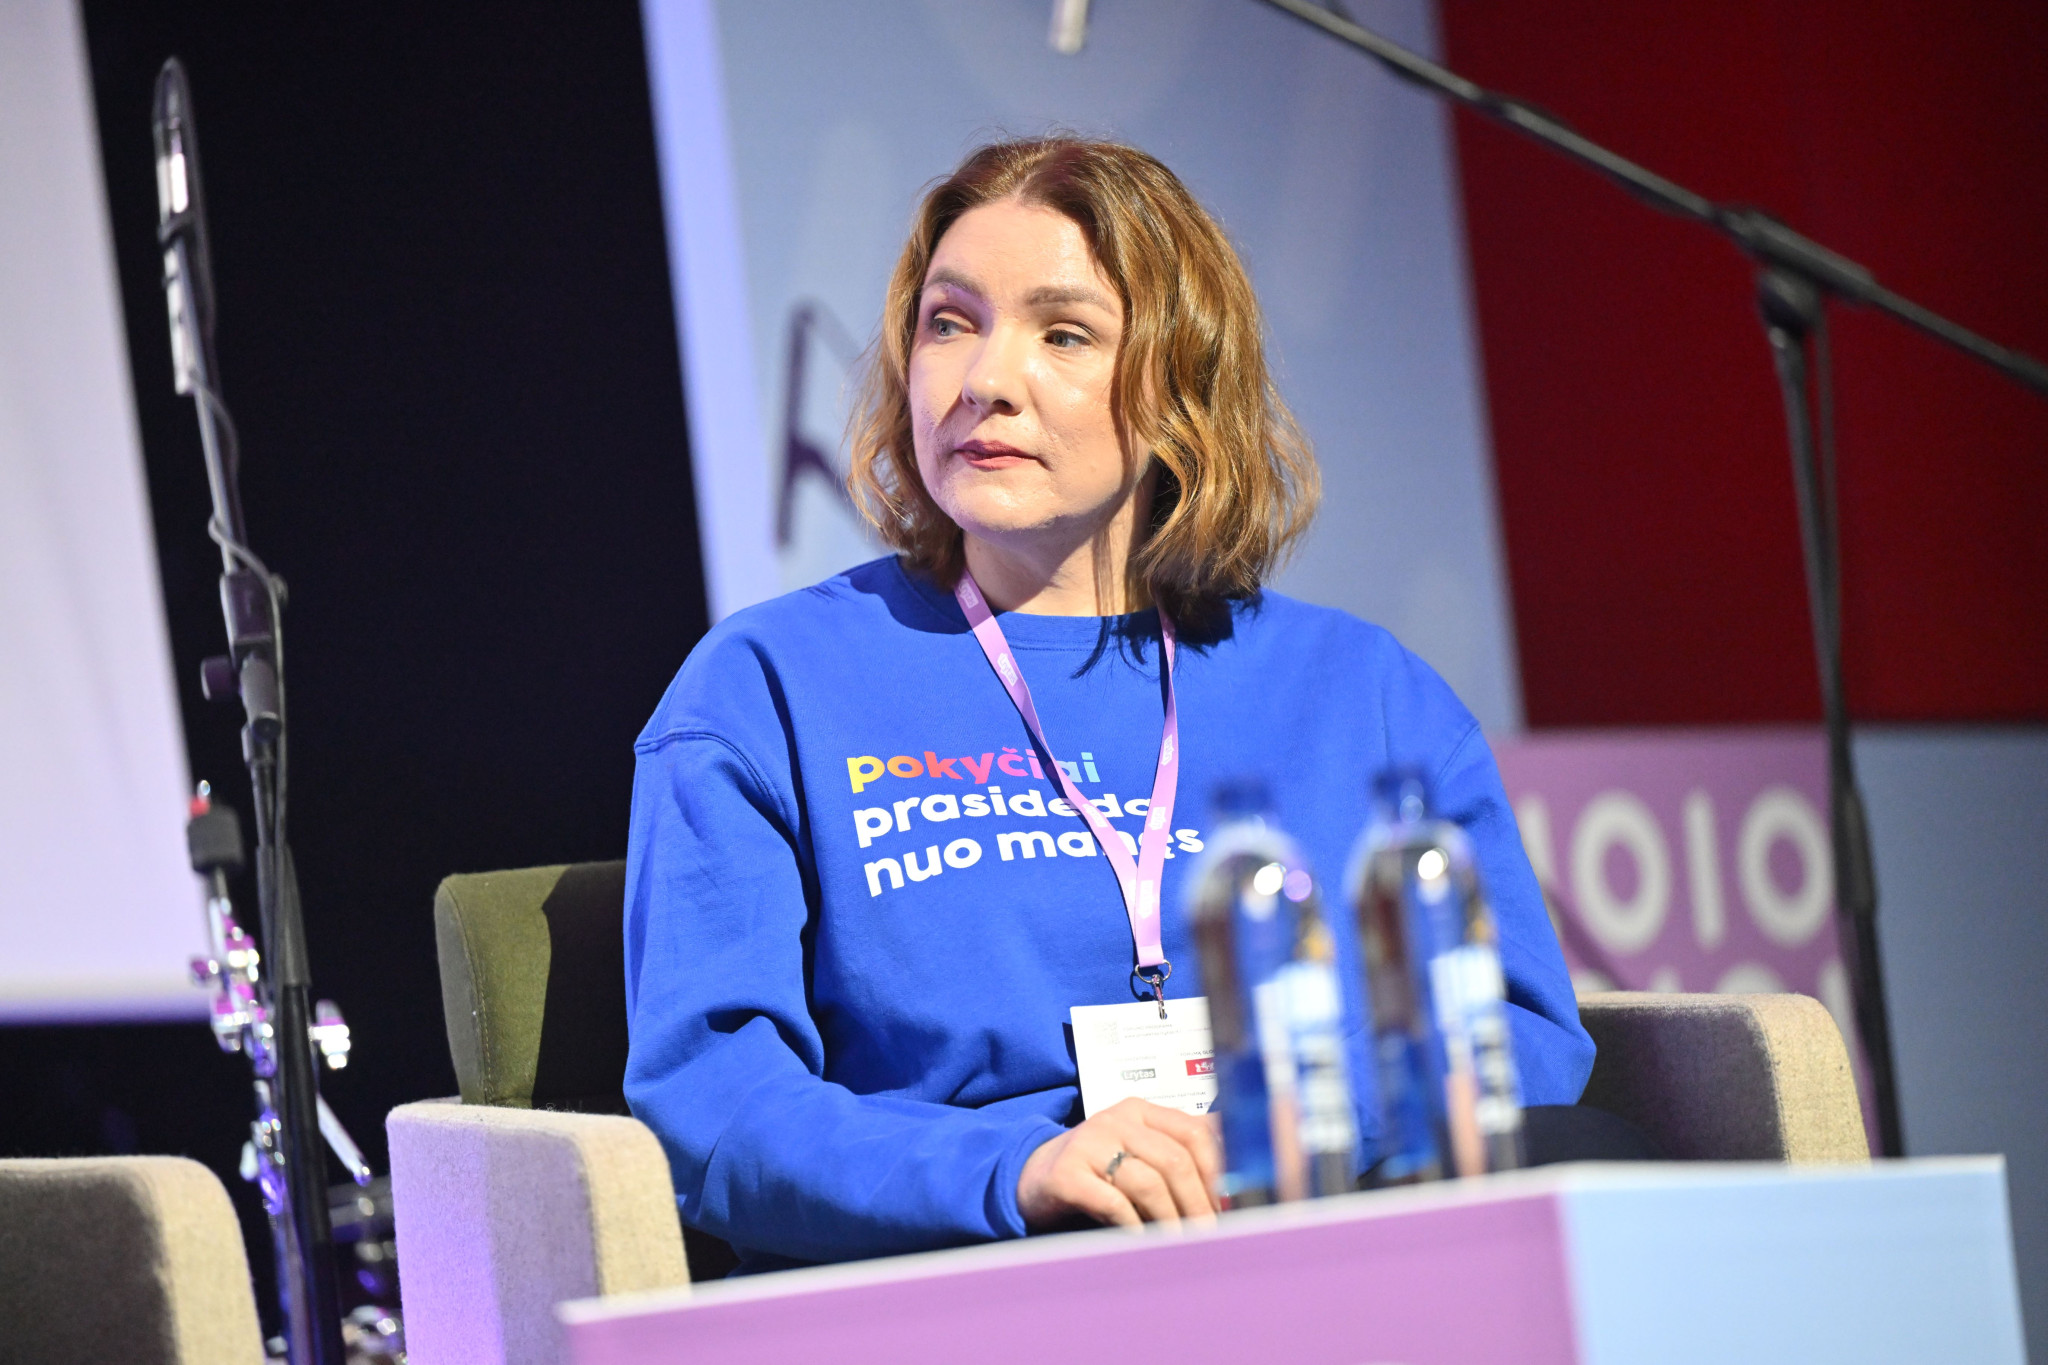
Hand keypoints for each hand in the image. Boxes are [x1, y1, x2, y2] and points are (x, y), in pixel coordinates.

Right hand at [1017, 1097, 1221, 1231]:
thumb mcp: (1138, 1150)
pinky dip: (1135, 1226)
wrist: (1034, 1176)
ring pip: (1148, 1182)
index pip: (1193, 1130)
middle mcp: (1116, 1119)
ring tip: (1179, 1243)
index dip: (1217, 1169)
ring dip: (1170, 1220)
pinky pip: (1113, 1203)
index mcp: (1140, 1110)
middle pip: (1174, 1159)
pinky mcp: (1067, 1174)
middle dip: (1198, 1202)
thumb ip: (1177, 1152)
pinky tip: (1143, 1241)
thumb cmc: (1098, 1169)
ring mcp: (1089, 1143)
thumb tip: (1235, 1173)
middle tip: (1209, 1234)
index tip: (1228, 1202)